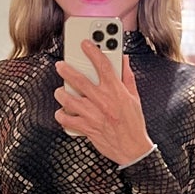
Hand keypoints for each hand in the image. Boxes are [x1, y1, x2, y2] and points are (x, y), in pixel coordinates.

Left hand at [54, 39, 151, 166]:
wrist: (133, 149)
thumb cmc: (134, 123)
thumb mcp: (134, 98)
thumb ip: (127, 77)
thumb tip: (124, 60)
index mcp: (116, 91)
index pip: (103, 65)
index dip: (93, 51)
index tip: (85, 44)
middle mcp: (103, 101)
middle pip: (80, 80)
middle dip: (67, 70)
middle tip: (60, 65)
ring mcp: (93, 115)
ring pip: (69, 99)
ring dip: (61, 93)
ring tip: (60, 91)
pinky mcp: (87, 128)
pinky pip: (67, 120)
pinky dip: (61, 115)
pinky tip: (62, 112)